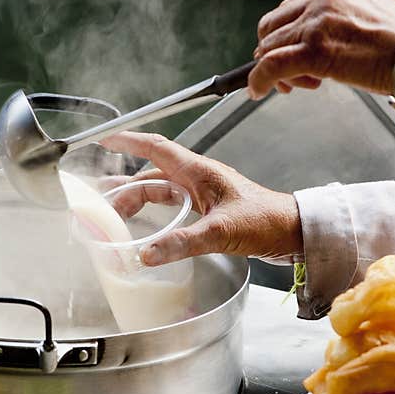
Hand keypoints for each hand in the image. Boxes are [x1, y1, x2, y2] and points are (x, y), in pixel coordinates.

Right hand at [100, 132, 302, 265]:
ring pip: (161, 192)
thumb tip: (147, 253)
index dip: (128, 142)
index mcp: (199, 172)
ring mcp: (203, 194)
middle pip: (151, 175)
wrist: (293, 231)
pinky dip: (156, 216)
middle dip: (124, 186)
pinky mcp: (209, 210)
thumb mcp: (220, 230)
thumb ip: (182, 242)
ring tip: (114, 214)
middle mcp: (198, 178)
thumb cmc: (266, 220)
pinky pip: (174, 208)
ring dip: (137, 201)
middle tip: (101, 203)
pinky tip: (147, 229)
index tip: (104, 140)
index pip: (155, 148)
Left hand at [248, 0, 394, 98]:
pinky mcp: (314, 50)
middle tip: (293, 75)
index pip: (291, 7)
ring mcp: (317, 22)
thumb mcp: (369, 17)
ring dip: (276, 70)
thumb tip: (315, 42)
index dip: (287, 35)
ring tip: (299, 85)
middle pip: (274, 25)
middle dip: (277, 51)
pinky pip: (270, 65)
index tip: (294, 53)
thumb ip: (338, 22)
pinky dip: (259, 80)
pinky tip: (258, 91)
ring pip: (270, 46)